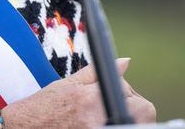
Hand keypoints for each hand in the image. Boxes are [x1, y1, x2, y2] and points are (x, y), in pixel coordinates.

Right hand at [0, 58, 156, 127]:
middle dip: (131, 109)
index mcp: (93, 100)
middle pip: (142, 116)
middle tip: (107, 108)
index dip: (129, 97)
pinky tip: (94, 123)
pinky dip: (113, 125)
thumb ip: (98, 73)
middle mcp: (99, 121)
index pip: (137, 101)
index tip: (117, 96)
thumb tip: (125, 62)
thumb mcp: (68, 85)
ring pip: (131, 124)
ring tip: (97, 117)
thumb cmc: (43, 107)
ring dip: (122, 118)